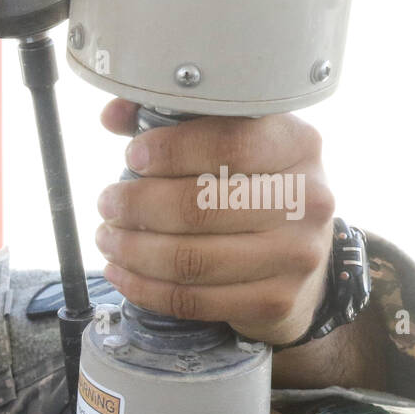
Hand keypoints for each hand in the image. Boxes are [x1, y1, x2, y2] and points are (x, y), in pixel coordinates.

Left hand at [93, 100, 335, 345]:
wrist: (303, 258)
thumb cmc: (252, 189)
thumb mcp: (232, 144)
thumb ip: (177, 121)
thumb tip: (115, 113)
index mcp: (298, 145)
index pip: (231, 142)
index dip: (171, 150)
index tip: (132, 157)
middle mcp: (307, 200)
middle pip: (200, 207)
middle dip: (137, 206)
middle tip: (107, 204)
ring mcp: (295, 255)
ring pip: (191, 260)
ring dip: (133, 251)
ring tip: (107, 238)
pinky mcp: (275, 300)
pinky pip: (192, 300)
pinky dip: (144, 288)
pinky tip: (121, 272)